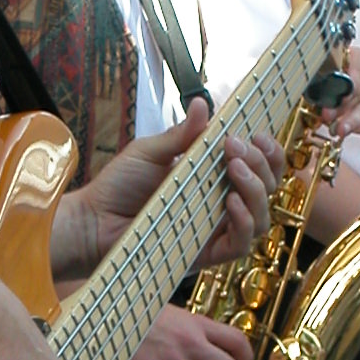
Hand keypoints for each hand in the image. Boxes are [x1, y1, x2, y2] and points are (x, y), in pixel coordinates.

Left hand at [51, 100, 277, 280]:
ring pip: (262, 218)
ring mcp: (214, 230)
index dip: (268, 152)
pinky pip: (240, 245)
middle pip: (266, 189)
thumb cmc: (117, 187)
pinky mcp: (205, 254)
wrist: (92, 220)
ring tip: (234, 168)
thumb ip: (181, 134)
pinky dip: (244, 222)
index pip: (257, 167)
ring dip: (256, 190)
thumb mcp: (150, 151)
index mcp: (212, 178)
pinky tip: (230, 202)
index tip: (258, 135)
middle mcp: (219, 204)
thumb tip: (203, 105)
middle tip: (236, 148)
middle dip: (262, 164)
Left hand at [327, 49, 359, 165]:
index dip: (349, 80)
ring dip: (352, 121)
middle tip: (328, 115)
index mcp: (359, 59)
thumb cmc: (321, 72)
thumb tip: (315, 83)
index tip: (337, 92)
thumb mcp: (317, 67)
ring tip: (340, 131)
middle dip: (344, 104)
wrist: (323, 81)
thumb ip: (319, 72)